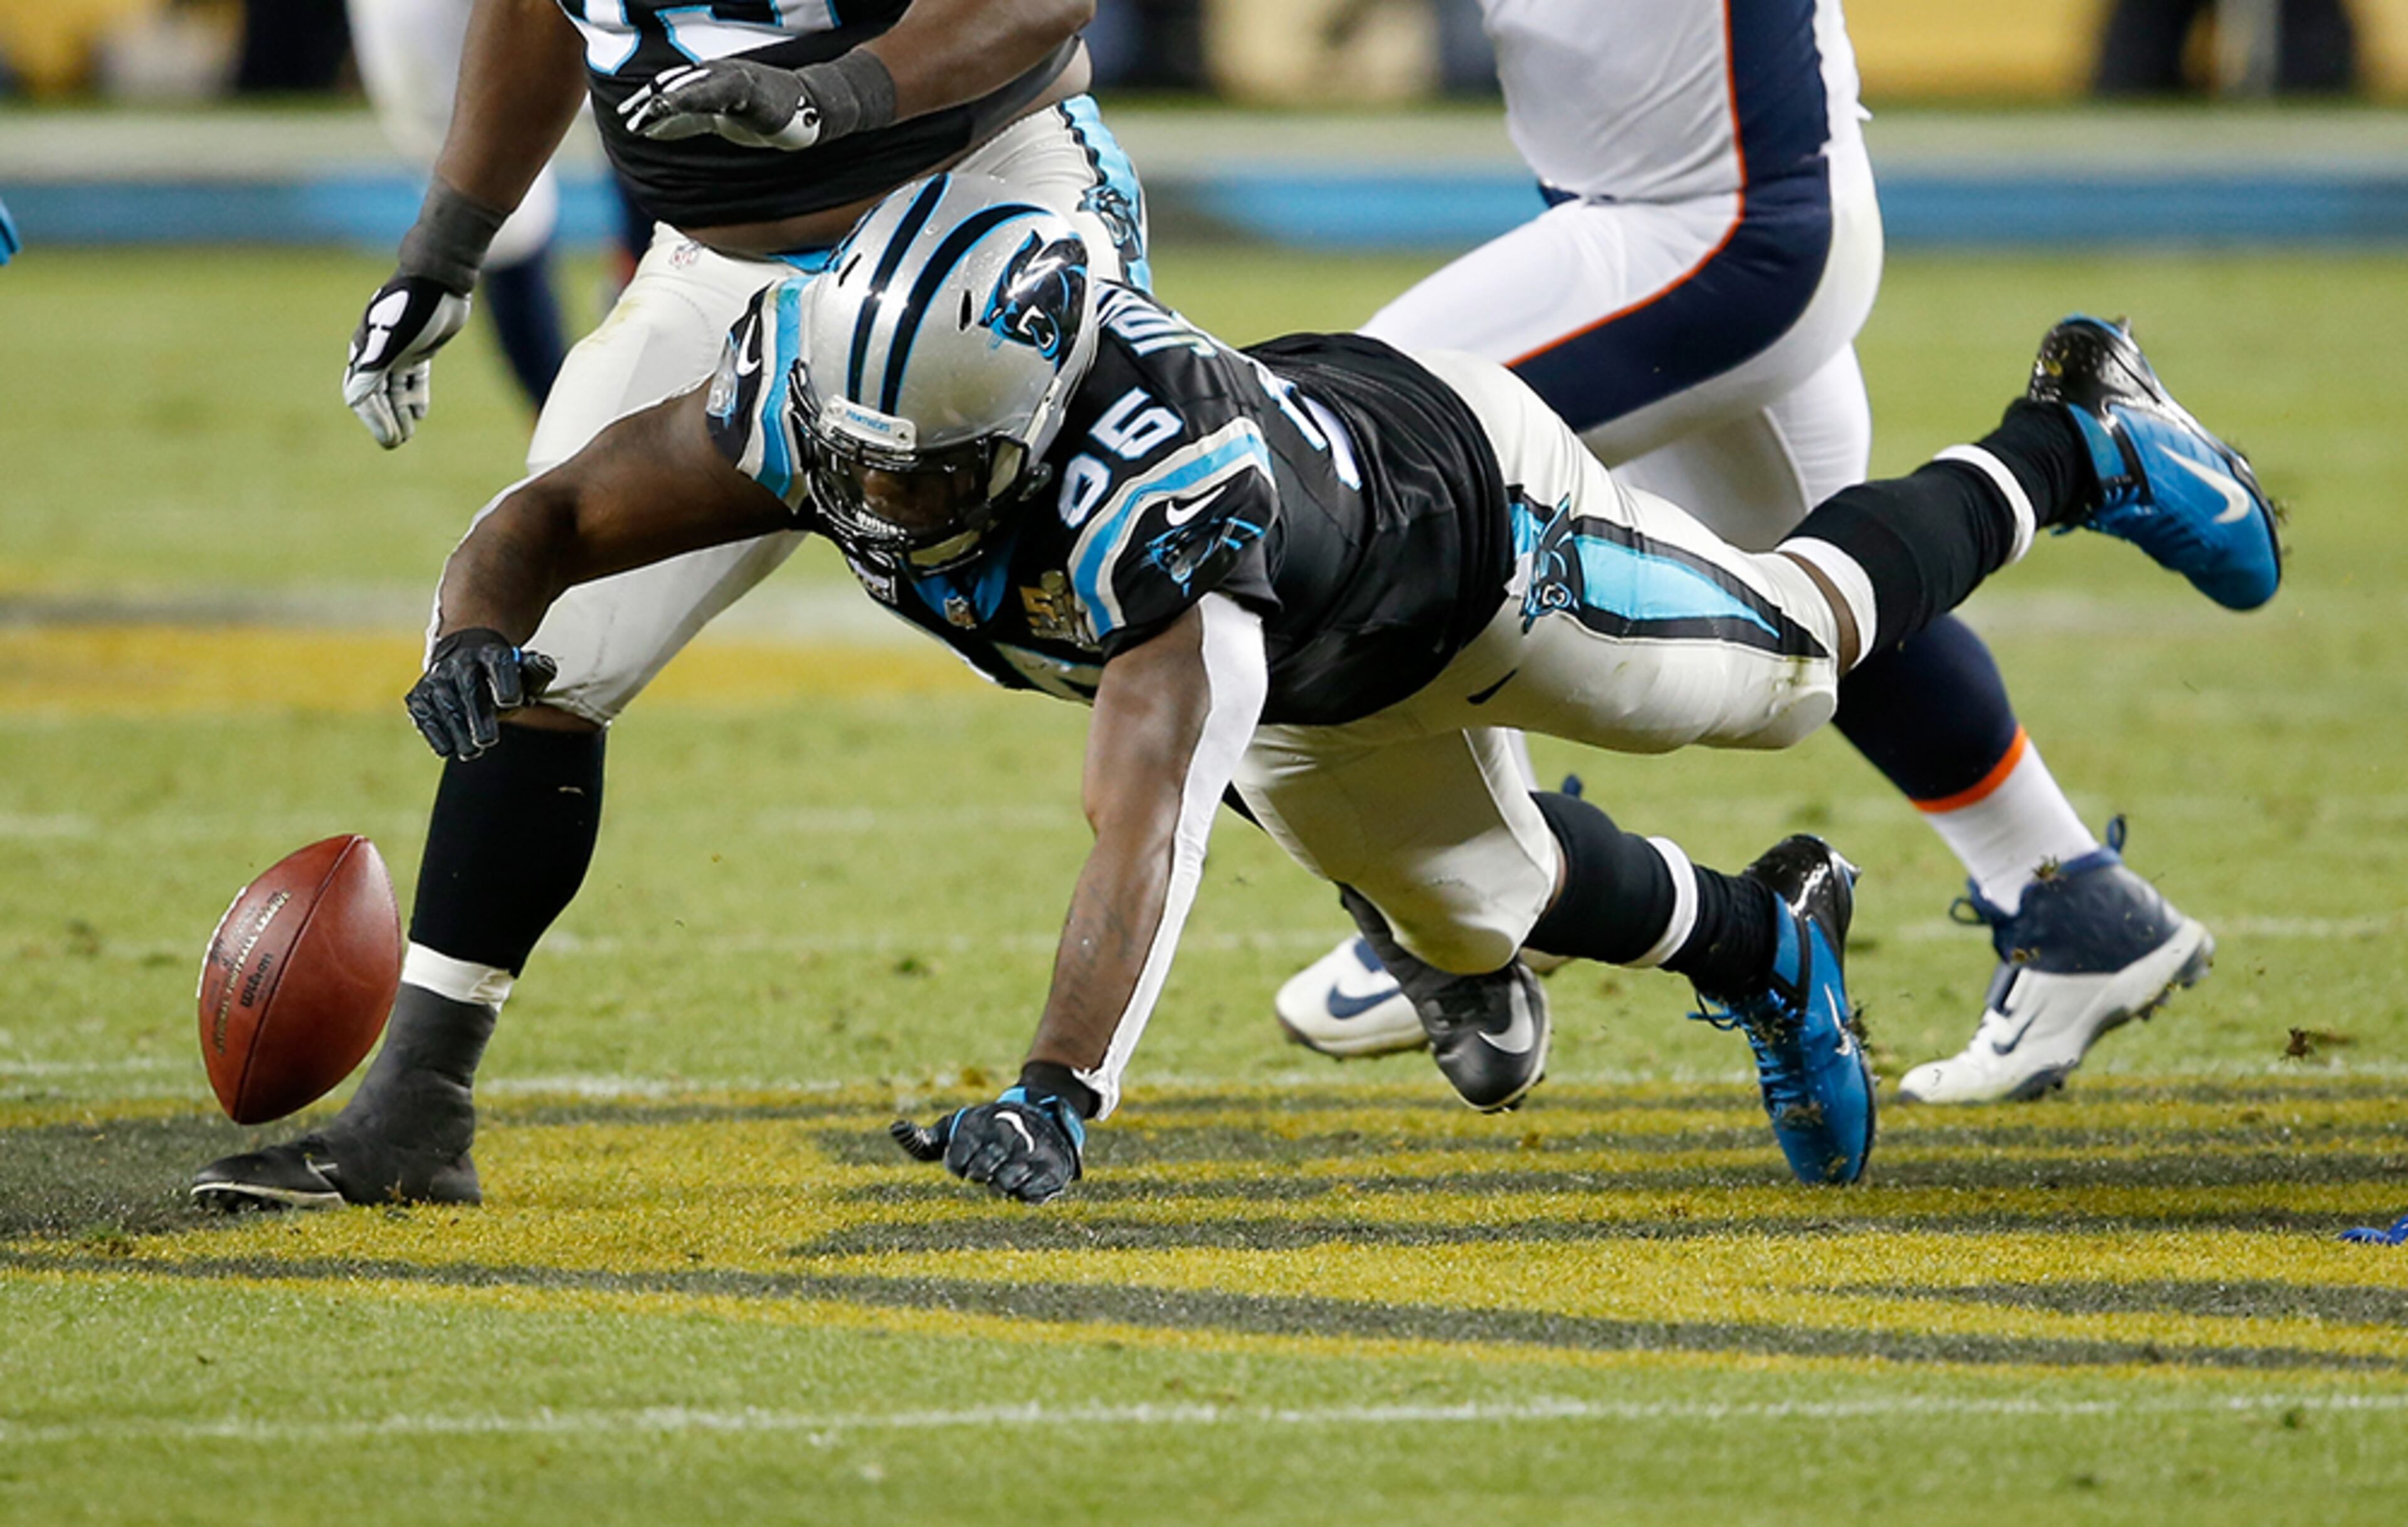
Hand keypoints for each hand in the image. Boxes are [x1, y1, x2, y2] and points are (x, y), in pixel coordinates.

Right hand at [343, 274, 471, 448]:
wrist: (438, 280)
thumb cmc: (413, 307)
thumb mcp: (392, 339)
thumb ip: (374, 367)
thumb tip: (355, 399)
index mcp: (365, 351)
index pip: (361, 394)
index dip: (373, 419)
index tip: (390, 438)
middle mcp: (378, 353)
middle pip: (377, 396)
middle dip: (386, 421)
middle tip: (397, 443)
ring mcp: (399, 351)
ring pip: (395, 390)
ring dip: (399, 413)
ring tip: (408, 435)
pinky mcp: (419, 349)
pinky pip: (412, 379)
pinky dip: (414, 397)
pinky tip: (420, 414)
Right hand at [406, 628, 558, 760]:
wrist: (461, 656)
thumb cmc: (500, 673)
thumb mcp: (523, 668)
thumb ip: (538, 671)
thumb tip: (544, 666)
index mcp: (491, 653)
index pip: (499, 664)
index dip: (505, 681)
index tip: (511, 701)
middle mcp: (460, 661)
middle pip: (470, 687)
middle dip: (478, 716)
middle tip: (488, 740)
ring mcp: (437, 678)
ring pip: (446, 705)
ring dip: (458, 731)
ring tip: (472, 752)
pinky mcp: (419, 695)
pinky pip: (425, 716)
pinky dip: (436, 734)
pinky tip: (449, 748)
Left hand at [619, 59, 820, 149]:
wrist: (813, 106)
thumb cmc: (767, 112)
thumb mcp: (721, 116)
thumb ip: (690, 120)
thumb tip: (656, 131)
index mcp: (710, 80)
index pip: (672, 87)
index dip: (648, 99)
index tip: (627, 113)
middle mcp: (718, 74)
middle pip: (677, 85)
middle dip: (650, 101)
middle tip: (628, 117)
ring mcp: (733, 79)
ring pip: (693, 88)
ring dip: (667, 101)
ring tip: (644, 116)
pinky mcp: (748, 89)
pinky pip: (717, 93)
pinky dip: (694, 98)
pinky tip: (676, 106)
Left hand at [890, 1087, 1084, 1204]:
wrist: (1041, 1118)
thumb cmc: (985, 1132)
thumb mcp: (954, 1129)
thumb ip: (923, 1139)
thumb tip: (894, 1128)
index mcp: (981, 1124)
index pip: (957, 1160)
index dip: (958, 1165)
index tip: (964, 1160)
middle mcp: (1007, 1136)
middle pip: (981, 1172)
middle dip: (979, 1174)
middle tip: (984, 1168)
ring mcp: (1031, 1154)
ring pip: (1005, 1184)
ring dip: (1000, 1186)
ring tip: (1003, 1174)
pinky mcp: (1052, 1170)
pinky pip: (1031, 1195)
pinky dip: (1024, 1193)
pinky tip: (1023, 1181)